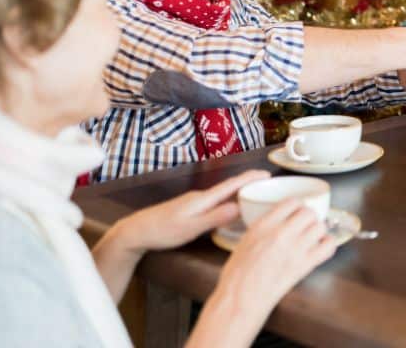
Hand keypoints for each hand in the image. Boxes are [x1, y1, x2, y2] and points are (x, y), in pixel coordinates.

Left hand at [108, 170, 270, 255]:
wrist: (136, 232)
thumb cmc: (161, 231)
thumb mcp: (190, 228)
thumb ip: (214, 217)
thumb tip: (239, 207)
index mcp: (203, 199)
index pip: (231, 185)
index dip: (250, 178)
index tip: (267, 173)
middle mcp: (201, 197)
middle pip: (230, 187)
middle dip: (250, 184)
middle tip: (269, 187)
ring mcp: (195, 202)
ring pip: (223, 196)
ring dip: (240, 194)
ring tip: (256, 198)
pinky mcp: (191, 209)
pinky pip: (216, 202)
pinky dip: (229, 202)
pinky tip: (231, 211)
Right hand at [215, 199, 335, 315]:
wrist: (241, 298)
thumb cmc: (237, 275)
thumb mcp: (245, 241)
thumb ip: (264, 229)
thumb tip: (278, 224)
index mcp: (263, 225)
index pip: (291, 202)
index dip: (298, 205)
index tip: (298, 211)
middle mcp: (281, 233)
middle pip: (309, 212)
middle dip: (309, 217)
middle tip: (306, 225)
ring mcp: (295, 249)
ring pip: (320, 226)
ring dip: (318, 230)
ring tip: (313, 236)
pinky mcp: (305, 265)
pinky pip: (328, 247)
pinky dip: (328, 244)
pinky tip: (321, 247)